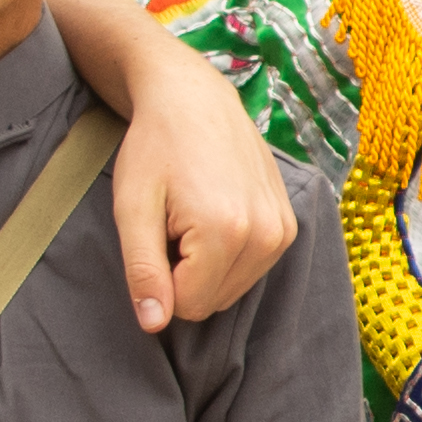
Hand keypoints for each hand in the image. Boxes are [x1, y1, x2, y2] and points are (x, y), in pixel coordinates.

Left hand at [111, 37, 297, 335]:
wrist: (193, 97)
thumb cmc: (155, 147)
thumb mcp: (132, 207)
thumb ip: (143, 270)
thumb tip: (154, 324)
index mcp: (226, 231)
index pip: (188, 307)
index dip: (162, 278)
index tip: (158, 232)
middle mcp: (266, 234)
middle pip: (212, 302)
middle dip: (186, 273)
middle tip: (174, 222)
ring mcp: (283, 230)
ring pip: (232, 289)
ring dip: (206, 264)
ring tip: (194, 214)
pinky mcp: (289, 225)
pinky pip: (252, 269)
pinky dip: (229, 253)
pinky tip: (217, 211)